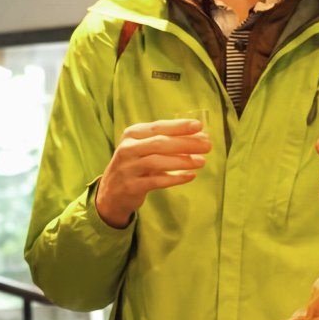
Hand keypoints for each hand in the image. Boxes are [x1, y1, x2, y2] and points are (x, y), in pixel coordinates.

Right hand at [94, 119, 209, 227]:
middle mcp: (127, 149)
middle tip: (207, 145)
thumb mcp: (142, 148)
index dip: (178, 126)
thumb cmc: (134, 166)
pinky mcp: (131, 186)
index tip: (199, 126)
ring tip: (201, 161)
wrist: (111, 193)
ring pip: (157, 161)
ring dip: (182, 161)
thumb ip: (164, 141)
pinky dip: (175, 178)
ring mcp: (127, 168)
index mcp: (131, 135)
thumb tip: (198, 136)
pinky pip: (156, 181)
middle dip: (186, 143)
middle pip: (159, 143)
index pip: (158, 127)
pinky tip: (190, 176)